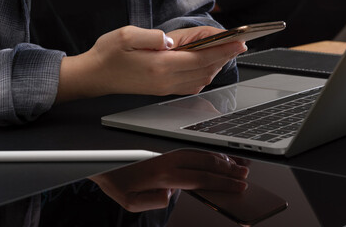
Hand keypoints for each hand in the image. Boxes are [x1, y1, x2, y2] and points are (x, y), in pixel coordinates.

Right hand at [56, 25, 246, 101]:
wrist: (96, 76)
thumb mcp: (125, 36)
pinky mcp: (164, 89)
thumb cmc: (108, 54)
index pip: (200, 58)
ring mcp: (166, 87)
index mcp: (159, 66)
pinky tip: (208, 64)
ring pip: (202, 79)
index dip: (222, 50)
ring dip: (216, 65)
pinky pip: (192, 85)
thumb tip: (169, 40)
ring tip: (226, 51)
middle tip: (239, 44)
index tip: (238, 42)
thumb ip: (151, 37)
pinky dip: (205, 74)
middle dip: (225, 56)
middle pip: (205, 69)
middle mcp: (166, 80)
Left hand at [88, 149, 248, 212]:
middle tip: (245, 175)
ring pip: (202, 152)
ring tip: (239, 164)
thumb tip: (170, 196)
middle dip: (229, 170)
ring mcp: (168, 148)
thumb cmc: (114, 178)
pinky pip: (193, 145)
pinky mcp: (166, 144)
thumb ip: (152, 201)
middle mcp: (168, 157)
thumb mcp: (128, 200)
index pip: (201, 178)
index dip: (222, 183)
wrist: (100, 155)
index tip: (238, 187)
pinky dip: (210, 149)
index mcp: (162, 173)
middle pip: (207, 162)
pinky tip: (220, 153)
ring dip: (223, 158)